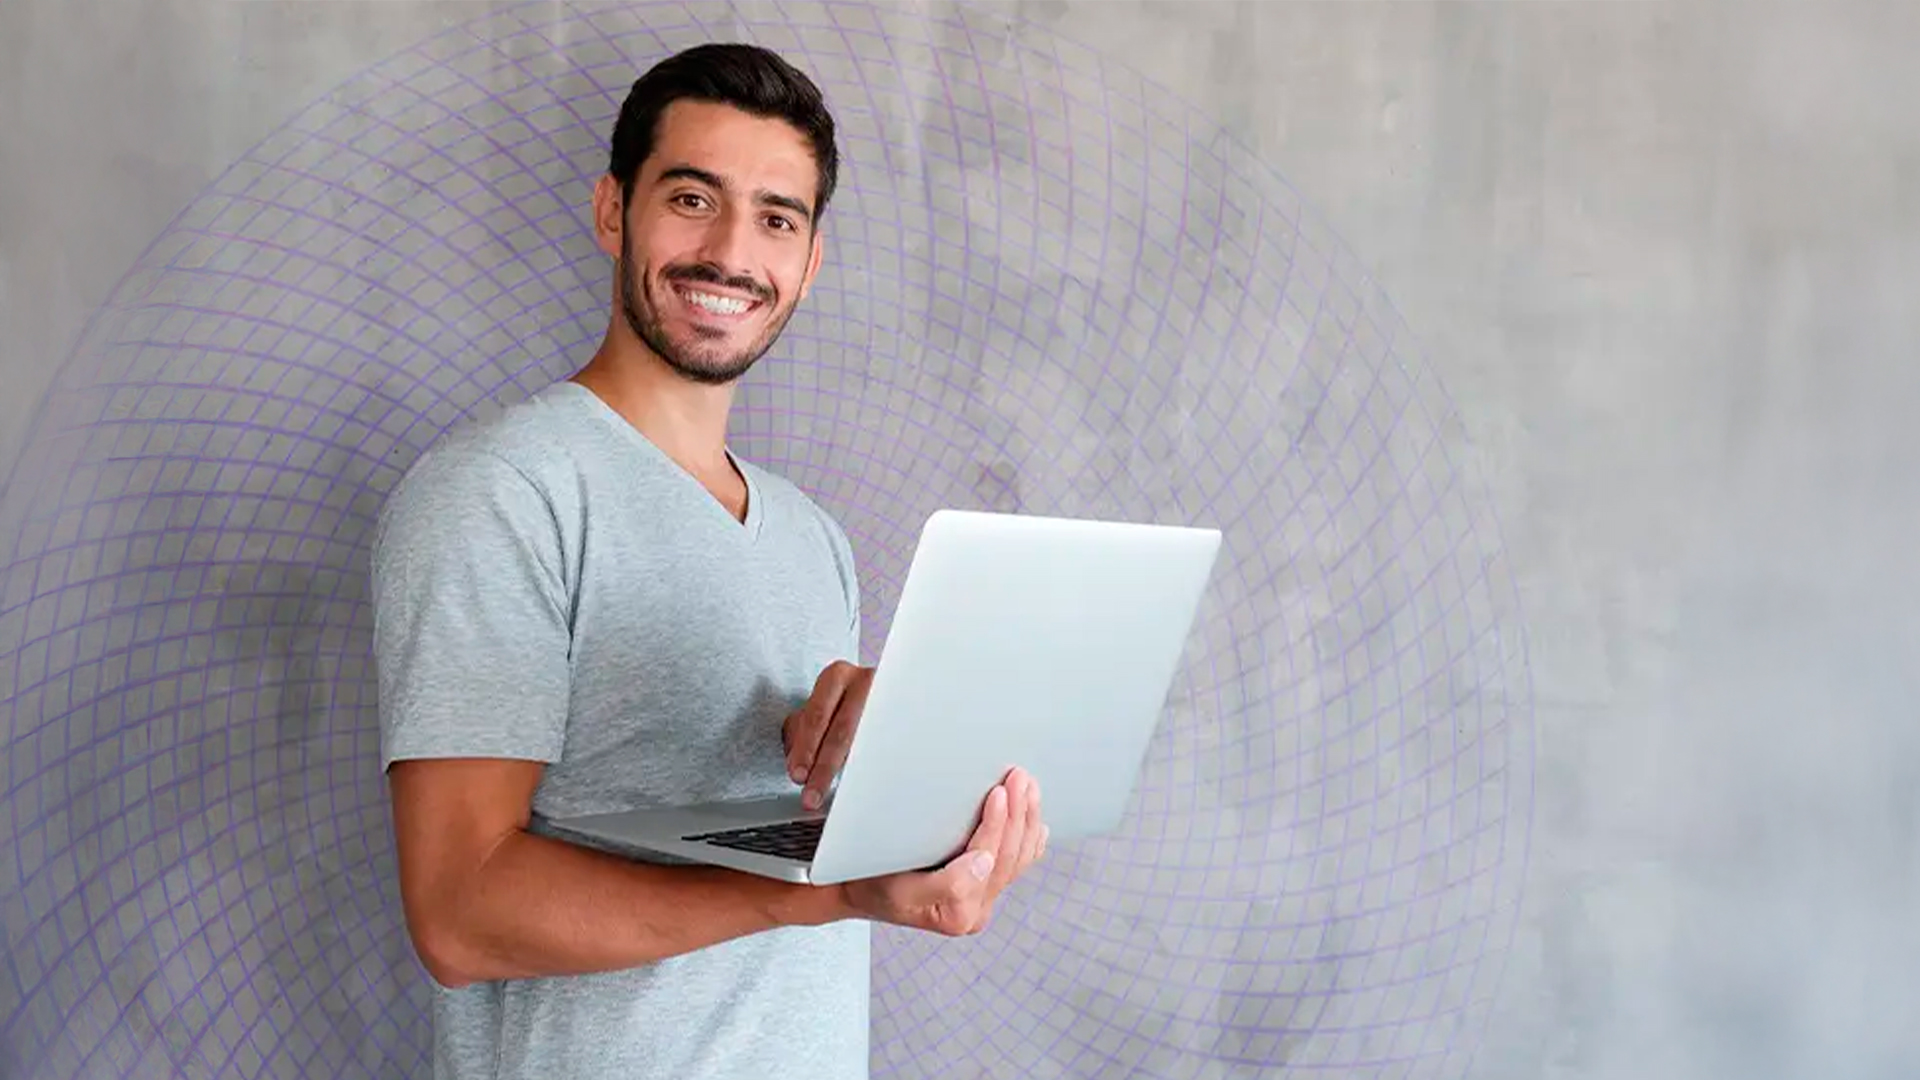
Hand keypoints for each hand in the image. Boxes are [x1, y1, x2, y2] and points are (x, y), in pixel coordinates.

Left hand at [782, 660, 873, 810]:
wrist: (872, 690)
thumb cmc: (838, 703)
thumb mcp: (815, 711)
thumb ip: (802, 735)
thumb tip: (797, 766)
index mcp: (836, 676)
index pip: (817, 715)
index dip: (806, 748)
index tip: (798, 775)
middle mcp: (863, 683)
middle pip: (843, 731)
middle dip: (824, 768)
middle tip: (812, 794)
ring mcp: (885, 698)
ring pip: (866, 740)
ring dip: (847, 771)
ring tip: (833, 792)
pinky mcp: (900, 715)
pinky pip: (883, 745)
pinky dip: (867, 767)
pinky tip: (859, 783)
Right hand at [836, 767, 1047, 936]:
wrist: (857, 891)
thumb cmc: (870, 883)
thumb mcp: (897, 887)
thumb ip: (947, 883)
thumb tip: (984, 863)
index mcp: (958, 913)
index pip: (987, 859)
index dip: (997, 823)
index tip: (1000, 791)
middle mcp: (976, 911)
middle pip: (1008, 857)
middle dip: (1019, 814)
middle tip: (1020, 777)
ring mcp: (982, 901)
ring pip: (1018, 859)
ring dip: (1028, 820)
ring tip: (1030, 787)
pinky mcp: (983, 890)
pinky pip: (1015, 865)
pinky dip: (1029, 841)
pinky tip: (1037, 823)